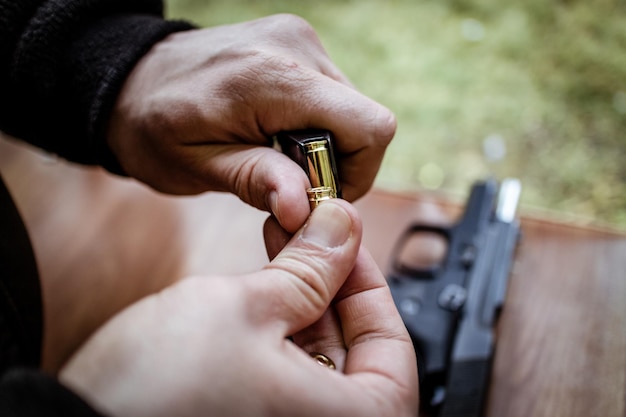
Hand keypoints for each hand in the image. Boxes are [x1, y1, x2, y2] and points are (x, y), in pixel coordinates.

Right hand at [59, 200, 417, 416]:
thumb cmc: (161, 397)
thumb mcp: (248, 311)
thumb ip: (310, 269)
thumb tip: (342, 226)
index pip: (391, 341)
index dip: (367, 276)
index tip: (343, 235)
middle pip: (353, 347)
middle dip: (328, 280)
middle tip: (308, 230)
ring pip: (315, 356)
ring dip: (301, 296)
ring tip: (281, 243)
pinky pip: (283, 370)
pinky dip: (277, 325)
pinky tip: (261, 285)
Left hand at [106, 14, 395, 232]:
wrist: (132, 79)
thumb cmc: (155, 127)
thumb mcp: (196, 166)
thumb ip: (255, 181)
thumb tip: (303, 208)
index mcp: (271, 78)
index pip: (369, 127)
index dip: (356, 173)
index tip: (312, 195)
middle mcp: (296, 47)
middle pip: (366, 121)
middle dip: (336, 163)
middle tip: (285, 179)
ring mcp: (299, 39)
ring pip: (353, 110)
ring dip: (325, 144)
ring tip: (273, 153)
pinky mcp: (298, 43)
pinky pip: (333, 96)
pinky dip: (316, 124)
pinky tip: (275, 131)